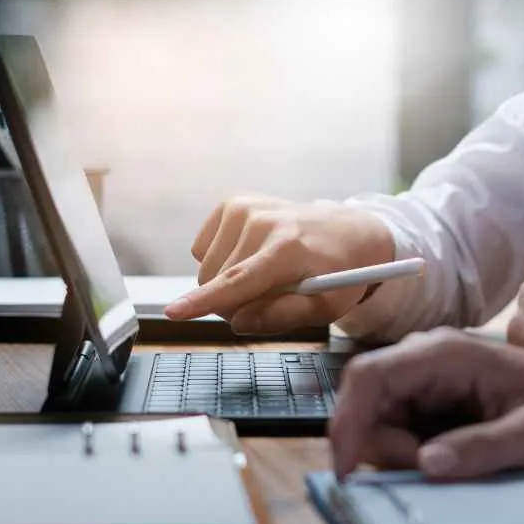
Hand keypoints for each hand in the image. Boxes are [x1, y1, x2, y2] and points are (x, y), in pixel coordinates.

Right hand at [164, 195, 393, 334]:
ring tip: (263, 276)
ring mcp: (246, 207)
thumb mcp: (325, 308)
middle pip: (217, 281)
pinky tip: (249, 255)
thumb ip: (282, 317)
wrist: (349, 233)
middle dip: (231, 303)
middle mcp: (263, 221)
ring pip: (206, 268)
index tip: (174, 312)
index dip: (204, 301)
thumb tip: (238, 321)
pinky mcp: (233, 202)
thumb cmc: (338, 276)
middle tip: (265, 300)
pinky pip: (202, 249)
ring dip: (226, 283)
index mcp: (289, 249)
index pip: (238, 281)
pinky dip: (219, 260)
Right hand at [330, 328, 523, 480]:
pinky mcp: (428, 397)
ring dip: (398, 452)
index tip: (347, 469)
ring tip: (451, 463)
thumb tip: (427, 465)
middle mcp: (425, 358)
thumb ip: (485, 448)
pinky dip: (408, 452)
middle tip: (429, 472)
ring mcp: (424, 377)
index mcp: (444, 353)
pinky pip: (395, 426)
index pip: (368, 376)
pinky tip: (447, 458)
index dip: (347, 421)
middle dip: (384, 446)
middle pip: (366, 403)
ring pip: (377, 419)